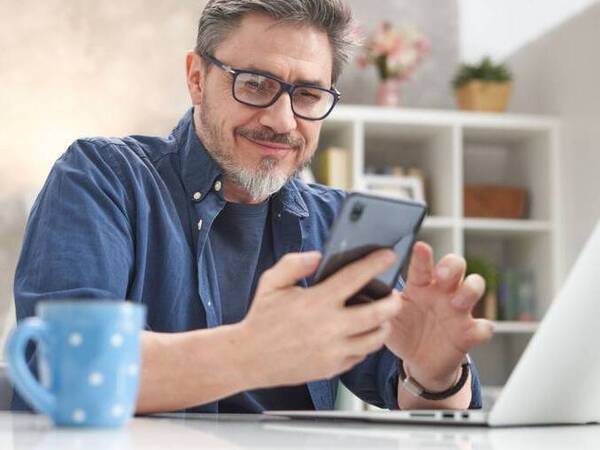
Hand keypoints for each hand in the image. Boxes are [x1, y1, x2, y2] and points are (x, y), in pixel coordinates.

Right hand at [239, 249, 401, 388]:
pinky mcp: (332, 368)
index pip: (355, 278)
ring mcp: (333, 350)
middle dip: (393, 301)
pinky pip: (361, 355)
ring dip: (384, 325)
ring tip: (383, 316)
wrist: (248, 358)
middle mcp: (329, 327)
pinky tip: (361, 334)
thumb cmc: (260, 318)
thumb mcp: (271, 283)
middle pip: (378, 314)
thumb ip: (294, 264)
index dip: (375, 264)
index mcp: (316, 302)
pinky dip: (366, 343)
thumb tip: (318, 256)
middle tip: (395, 294)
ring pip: (375, 338)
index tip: (388, 255)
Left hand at [384, 241, 493, 390]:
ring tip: (457, 302)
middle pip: (456, 266)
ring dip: (469, 290)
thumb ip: (381, 303)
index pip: (422, 265)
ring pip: (474, 287)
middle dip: (452, 265)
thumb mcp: (388, 318)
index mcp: (420, 285)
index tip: (420, 247)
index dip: (422, 256)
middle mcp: (442, 292)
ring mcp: (458, 310)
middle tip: (441, 275)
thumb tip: (365, 288)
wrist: (418, 362)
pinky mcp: (469, 332)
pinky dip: (484, 328)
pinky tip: (476, 330)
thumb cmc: (403, 331)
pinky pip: (484, 326)